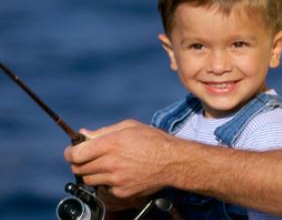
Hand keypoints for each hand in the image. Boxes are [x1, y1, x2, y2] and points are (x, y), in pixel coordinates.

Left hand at [64, 119, 179, 198]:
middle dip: (79, 162)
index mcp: (111, 144)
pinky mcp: (122, 192)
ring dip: (92, 172)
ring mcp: (116, 180)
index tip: (72, 151)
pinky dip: (107, 182)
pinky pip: (105, 188)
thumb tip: (84, 134)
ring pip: (89, 180)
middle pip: (79, 168)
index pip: (76, 154)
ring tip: (105, 165)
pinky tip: (119, 173)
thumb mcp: (129, 127)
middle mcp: (111, 163)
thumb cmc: (154, 140)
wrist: (174, 161)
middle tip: (87, 158)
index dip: (70, 152)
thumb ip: (103, 131)